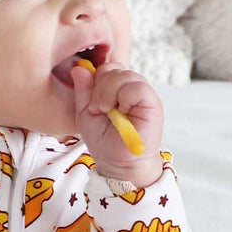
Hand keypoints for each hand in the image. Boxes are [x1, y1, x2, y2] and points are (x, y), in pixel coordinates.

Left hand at [72, 61, 164, 186]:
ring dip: (109, 92)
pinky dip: (125, 97)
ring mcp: (143, 95)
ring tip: (107, 111)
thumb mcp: (86, 114)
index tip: (92, 104)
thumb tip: (79, 68)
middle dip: (100, 88)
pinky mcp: (152, 103)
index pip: (107, 68)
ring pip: (126, 75)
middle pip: (114, 68)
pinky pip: (138, 87)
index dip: (96, 81)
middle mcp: (131, 89)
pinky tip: (122, 111)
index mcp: (116, 89)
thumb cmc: (104, 142)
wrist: (119, 164)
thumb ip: (83, 91)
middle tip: (99, 109)